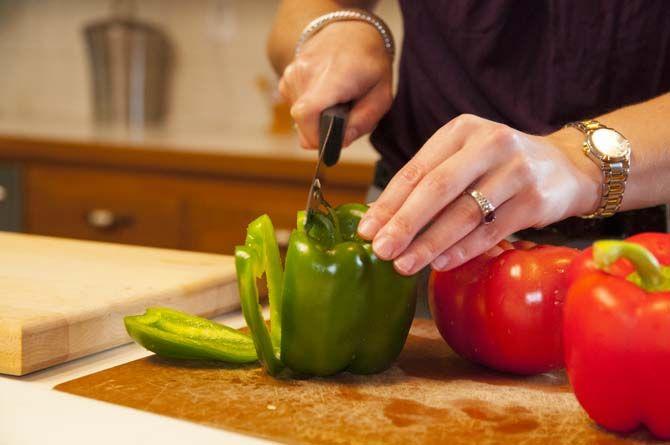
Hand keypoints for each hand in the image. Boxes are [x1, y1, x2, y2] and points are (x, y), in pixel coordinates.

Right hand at [279, 21, 391, 148]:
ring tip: (336, 100)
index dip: (317, 137)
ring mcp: (292, 73)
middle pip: (303, 123)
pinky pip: (295, 108)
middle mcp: (306, 73)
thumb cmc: (369, 64)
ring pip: (299, 119)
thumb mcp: (382, 95)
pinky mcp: (285, 77)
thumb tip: (340, 142)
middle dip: (324, 130)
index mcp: (333, 76)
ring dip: (318, 118)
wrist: (350, 31)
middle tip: (344, 115)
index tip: (334, 140)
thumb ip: (363, 122)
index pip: (306, 115)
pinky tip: (324, 94)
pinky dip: (310, 109)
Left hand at [356, 114, 601, 274]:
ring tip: (404, 264)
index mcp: (461, 130)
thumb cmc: (500, 165)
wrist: (567, 165)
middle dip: (404, 223)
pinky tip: (441, 264)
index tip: (367, 230)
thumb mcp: (465, 157)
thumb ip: (430, 180)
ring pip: (464, 213)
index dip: (389, 202)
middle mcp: (489, 143)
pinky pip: (491, 231)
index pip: (417, 169)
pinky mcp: (535, 199)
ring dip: (430, 243)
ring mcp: (515, 171)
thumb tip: (382, 220)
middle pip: (437, 188)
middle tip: (380, 250)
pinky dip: (463, 249)